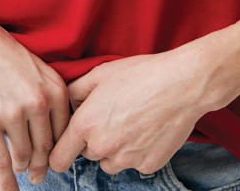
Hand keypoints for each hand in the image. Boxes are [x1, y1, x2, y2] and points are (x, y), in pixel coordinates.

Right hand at [0, 2, 71, 188]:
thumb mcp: (37, 69)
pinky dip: (6, 181)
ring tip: (21, 169)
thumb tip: (55, 134)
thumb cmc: (3, 54)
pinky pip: (1, 161)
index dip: (58, 150)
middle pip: (45, 148)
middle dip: (42, 166)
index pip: (64, 132)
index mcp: (53, 88)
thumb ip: (49, 97)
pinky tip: (10, 190)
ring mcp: (12, 113)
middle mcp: (37, 102)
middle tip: (39, 176)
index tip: (54, 160)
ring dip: (22, 168)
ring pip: (24, 156)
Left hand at [48, 48, 208, 176]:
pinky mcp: (148, 165)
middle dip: (94, 140)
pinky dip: (138, 150)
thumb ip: (75, 91)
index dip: (60, 153)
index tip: (66, 147)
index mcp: (86, 125)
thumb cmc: (140, 74)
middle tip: (112, 115)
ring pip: (111, 161)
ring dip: (115, 148)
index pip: (59, 158)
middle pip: (88, 154)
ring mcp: (126, 159)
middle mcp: (103, 148)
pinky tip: (148, 128)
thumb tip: (66, 104)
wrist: (181, 84)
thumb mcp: (101, 73)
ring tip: (132, 120)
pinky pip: (135, 162)